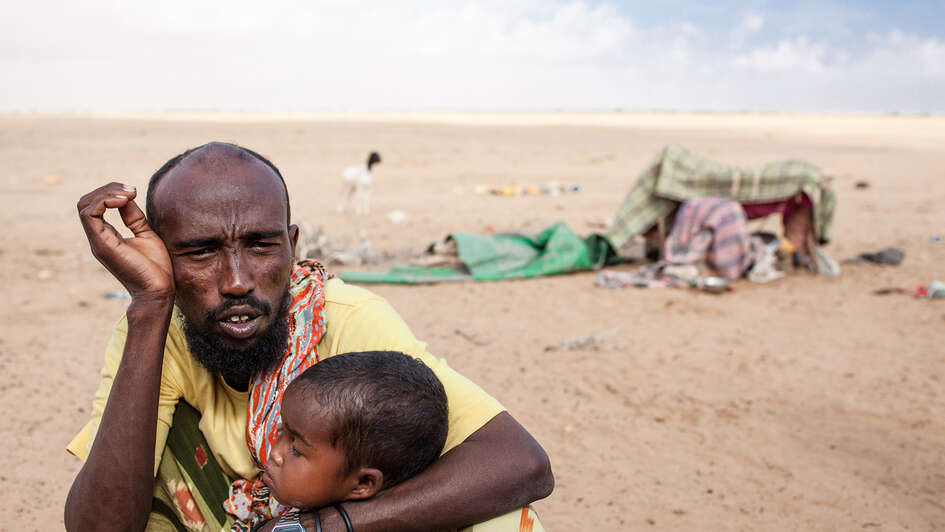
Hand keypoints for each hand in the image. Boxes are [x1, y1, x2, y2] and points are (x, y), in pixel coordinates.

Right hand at [77, 182, 173, 299]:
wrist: (158, 291)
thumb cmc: (156, 268)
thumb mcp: (145, 234)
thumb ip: (133, 217)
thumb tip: (126, 197)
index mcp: (107, 236)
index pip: (95, 206)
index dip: (111, 192)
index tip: (133, 192)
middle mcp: (98, 238)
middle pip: (86, 202)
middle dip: (107, 188)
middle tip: (131, 190)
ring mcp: (98, 241)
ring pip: (84, 205)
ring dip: (106, 193)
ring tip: (128, 194)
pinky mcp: (102, 245)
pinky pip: (89, 215)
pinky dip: (104, 201)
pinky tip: (124, 201)